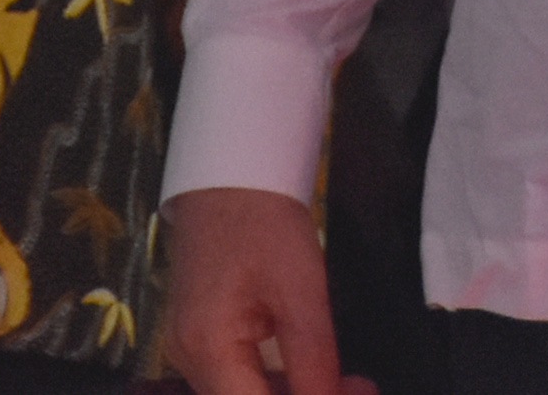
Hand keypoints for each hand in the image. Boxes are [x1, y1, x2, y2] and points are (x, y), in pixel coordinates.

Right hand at [163, 186, 373, 394]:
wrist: (229, 174)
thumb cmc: (264, 222)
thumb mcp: (302, 292)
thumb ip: (314, 362)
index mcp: (207, 349)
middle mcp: (189, 358)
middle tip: (359, 388)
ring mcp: (190, 348)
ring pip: (244, 394)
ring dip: (294, 394)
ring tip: (349, 383)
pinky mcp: (200, 336)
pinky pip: (238, 377)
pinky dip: (277, 381)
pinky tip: (315, 371)